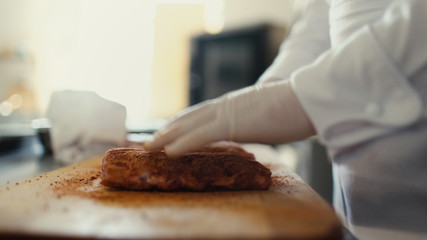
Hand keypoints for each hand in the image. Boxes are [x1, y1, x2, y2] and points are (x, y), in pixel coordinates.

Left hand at [144, 80, 314, 155]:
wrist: (309, 98)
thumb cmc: (296, 107)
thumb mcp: (270, 112)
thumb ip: (257, 117)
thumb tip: (257, 123)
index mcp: (235, 103)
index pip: (202, 112)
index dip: (183, 121)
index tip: (170, 129)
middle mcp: (226, 104)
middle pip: (190, 116)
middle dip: (168, 128)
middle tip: (151, 138)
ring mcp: (228, 112)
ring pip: (189, 124)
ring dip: (167, 135)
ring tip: (150, 145)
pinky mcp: (234, 122)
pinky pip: (202, 135)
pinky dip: (183, 143)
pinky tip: (168, 151)